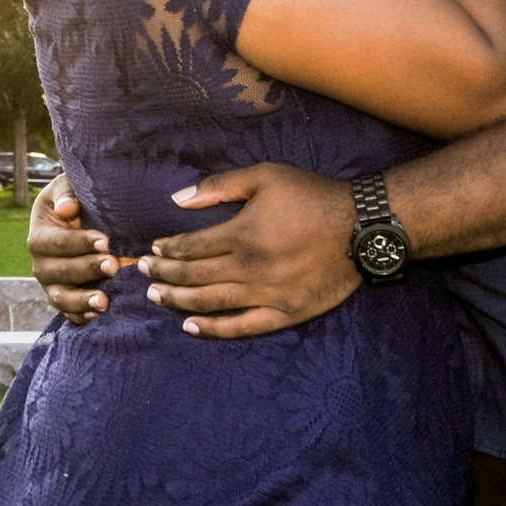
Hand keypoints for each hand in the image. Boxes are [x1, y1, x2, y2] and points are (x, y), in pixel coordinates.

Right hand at [27, 173, 114, 323]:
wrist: (78, 221)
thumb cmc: (75, 200)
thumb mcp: (66, 187)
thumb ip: (66, 193)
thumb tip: (67, 209)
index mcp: (39, 236)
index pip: (56, 242)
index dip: (80, 242)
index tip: (105, 241)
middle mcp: (40, 264)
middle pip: (59, 271)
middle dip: (87, 269)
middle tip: (114, 265)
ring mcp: (51, 285)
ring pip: (61, 298)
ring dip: (82, 301)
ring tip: (104, 301)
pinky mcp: (64, 300)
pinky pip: (70, 314)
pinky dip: (82, 317)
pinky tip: (100, 315)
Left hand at [136, 164, 357, 337]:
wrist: (362, 227)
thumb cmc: (312, 196)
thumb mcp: (264, 177)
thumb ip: (219, 187)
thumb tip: (178, 199)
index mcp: (242, 234)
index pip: (191, 247)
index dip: (168, 249)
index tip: (153, 248)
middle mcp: (249, 268)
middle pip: (194, 275)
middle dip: (165, 273)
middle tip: (144, 272)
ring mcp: (267, 294)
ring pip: (211, 302)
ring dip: (179, 300)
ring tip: (156, 296)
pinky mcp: (286, 312)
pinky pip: (243, 326)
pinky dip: (214, 329)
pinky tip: (191, 327)